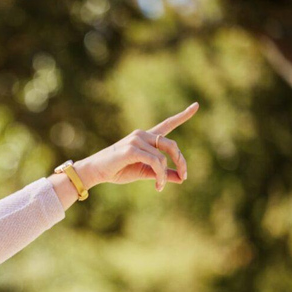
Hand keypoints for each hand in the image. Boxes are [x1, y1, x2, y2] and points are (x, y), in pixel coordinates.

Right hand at [81, 102, 198, 191]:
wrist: (95, 172)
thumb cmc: (117, 171)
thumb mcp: (144, 172)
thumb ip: (162, 173)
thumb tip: (181, 178)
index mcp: (145, 138)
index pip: (167, 124)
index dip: (183, 115)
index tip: (196, 105)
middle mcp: (142, 135)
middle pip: (172, 145)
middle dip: (181, 161)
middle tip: (184, 176)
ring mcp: (136, 140)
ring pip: (163, 157)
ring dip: (165, 174)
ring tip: (160, 186)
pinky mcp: (132, 149)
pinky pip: (155, 162)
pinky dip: (160, 175)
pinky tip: (158, 186)